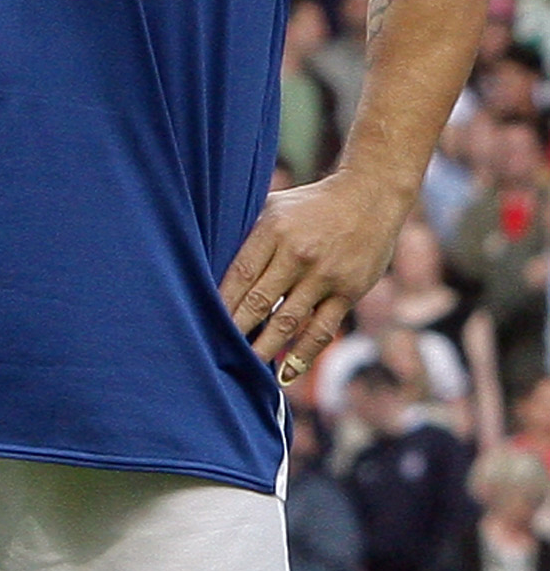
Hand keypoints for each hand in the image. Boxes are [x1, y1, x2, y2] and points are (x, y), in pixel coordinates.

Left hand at [221, 167, 402, 378]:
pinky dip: (303, 355)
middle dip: (235, 330)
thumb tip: (208, 263)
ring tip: (245, 369)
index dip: (220, 303)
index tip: (200, 323)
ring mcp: (326, 276)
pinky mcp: (349, 291)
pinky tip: (286, 375)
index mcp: (273, 230)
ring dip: (265, 349)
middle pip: (260, 301)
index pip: (240, 274)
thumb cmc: (310, 204)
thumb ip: (246, 235)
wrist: (371, 195)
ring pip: (288, 321)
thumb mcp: (272, 206)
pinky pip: (322, 330)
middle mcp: (299, 255)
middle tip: (214, 353)